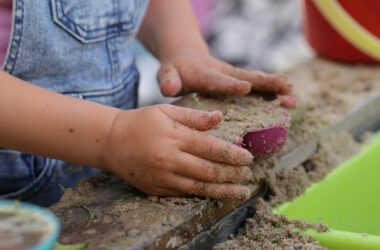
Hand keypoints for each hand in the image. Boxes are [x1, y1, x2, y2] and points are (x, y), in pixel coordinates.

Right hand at [102, 104, 253, 198]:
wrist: (111, 141)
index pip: (212, 148)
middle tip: (248, 174)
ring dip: (224, 190)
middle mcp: (170, 159)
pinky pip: (185, 194)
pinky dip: (204, 195)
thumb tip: (220, 118)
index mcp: (175, 137)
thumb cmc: (141, 122)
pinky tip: (217, 194)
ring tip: (242, 192)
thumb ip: (194, 116)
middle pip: (210, 171)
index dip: (234, 155)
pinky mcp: (156, 189)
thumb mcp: (166, 110)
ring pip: (200, 188)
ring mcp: (163, 177)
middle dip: (233, 174)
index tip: (249, 158)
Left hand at [157, 50, 295, 107]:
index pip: (218, 80)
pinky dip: (273, 93)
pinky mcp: (239, 81)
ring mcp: (234, 77)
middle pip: (246, 77)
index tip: (245, 88)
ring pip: (256, 81)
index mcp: (205, 75)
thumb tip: (169, 88)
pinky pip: (258, 87)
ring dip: (274, 88)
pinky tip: (290, 102)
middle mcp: (223, 73)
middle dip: (264, 82)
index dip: (230, 85)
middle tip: (284, 86)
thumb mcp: (167, 74)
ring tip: (292, 95)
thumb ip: (168, 80)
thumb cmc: (175, 70)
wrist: (186, 57)